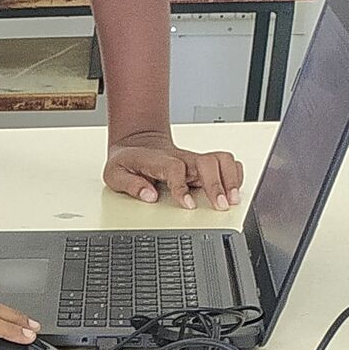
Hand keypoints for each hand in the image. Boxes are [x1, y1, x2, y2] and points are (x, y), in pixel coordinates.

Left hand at [105, 132, 244, 209]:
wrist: (136, 144)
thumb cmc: (127, 161)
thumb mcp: (114, 174)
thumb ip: (130, 185)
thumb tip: (149, 196)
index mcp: (158, 161)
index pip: (175, 169)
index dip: (183, 186)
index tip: (188, 205)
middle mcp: (181, 158)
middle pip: (207, 162)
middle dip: (217, 184)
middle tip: (222, 206)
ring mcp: (193, 159)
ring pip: (221, 159)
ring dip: (231, 179)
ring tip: (233, 200)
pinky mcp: (202, 163)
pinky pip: (226, 162)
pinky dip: (234, 175)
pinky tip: (234, 191)